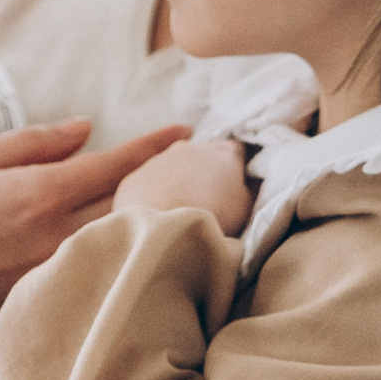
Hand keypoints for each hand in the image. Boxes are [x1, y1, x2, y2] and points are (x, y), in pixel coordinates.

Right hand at [0, 119, 188, 361]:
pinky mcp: (38, 300)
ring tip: (171, 199)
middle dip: (166, 184)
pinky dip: (112, 250)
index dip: (155, 146)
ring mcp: (50, 274)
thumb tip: (86, 129)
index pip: (116, 167)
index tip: (186, 132)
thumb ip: (32, 143)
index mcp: (39, 196)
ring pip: (116, 242)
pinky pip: (89, 269)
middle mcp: (54, 239)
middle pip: (131, 209)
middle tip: (198, 165)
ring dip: (146, 220)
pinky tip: (121, 240)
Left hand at [113, 137, 252, 234]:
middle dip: (203, 172)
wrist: (168, 230)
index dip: (236, 167)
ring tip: (178, 212)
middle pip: (201, 155)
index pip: (236, 151)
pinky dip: (150, 195)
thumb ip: (247, 190)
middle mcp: (190, 149)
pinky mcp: (134, 179)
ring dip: (175, 183)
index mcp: (223, 153)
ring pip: (170, 167)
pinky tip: (155, 218)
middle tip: (207, 201)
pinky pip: (145, 184)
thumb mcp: (246, 207)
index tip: (233, 185)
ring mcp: (158, 160)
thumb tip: (246, 184)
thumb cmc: (216, 218)